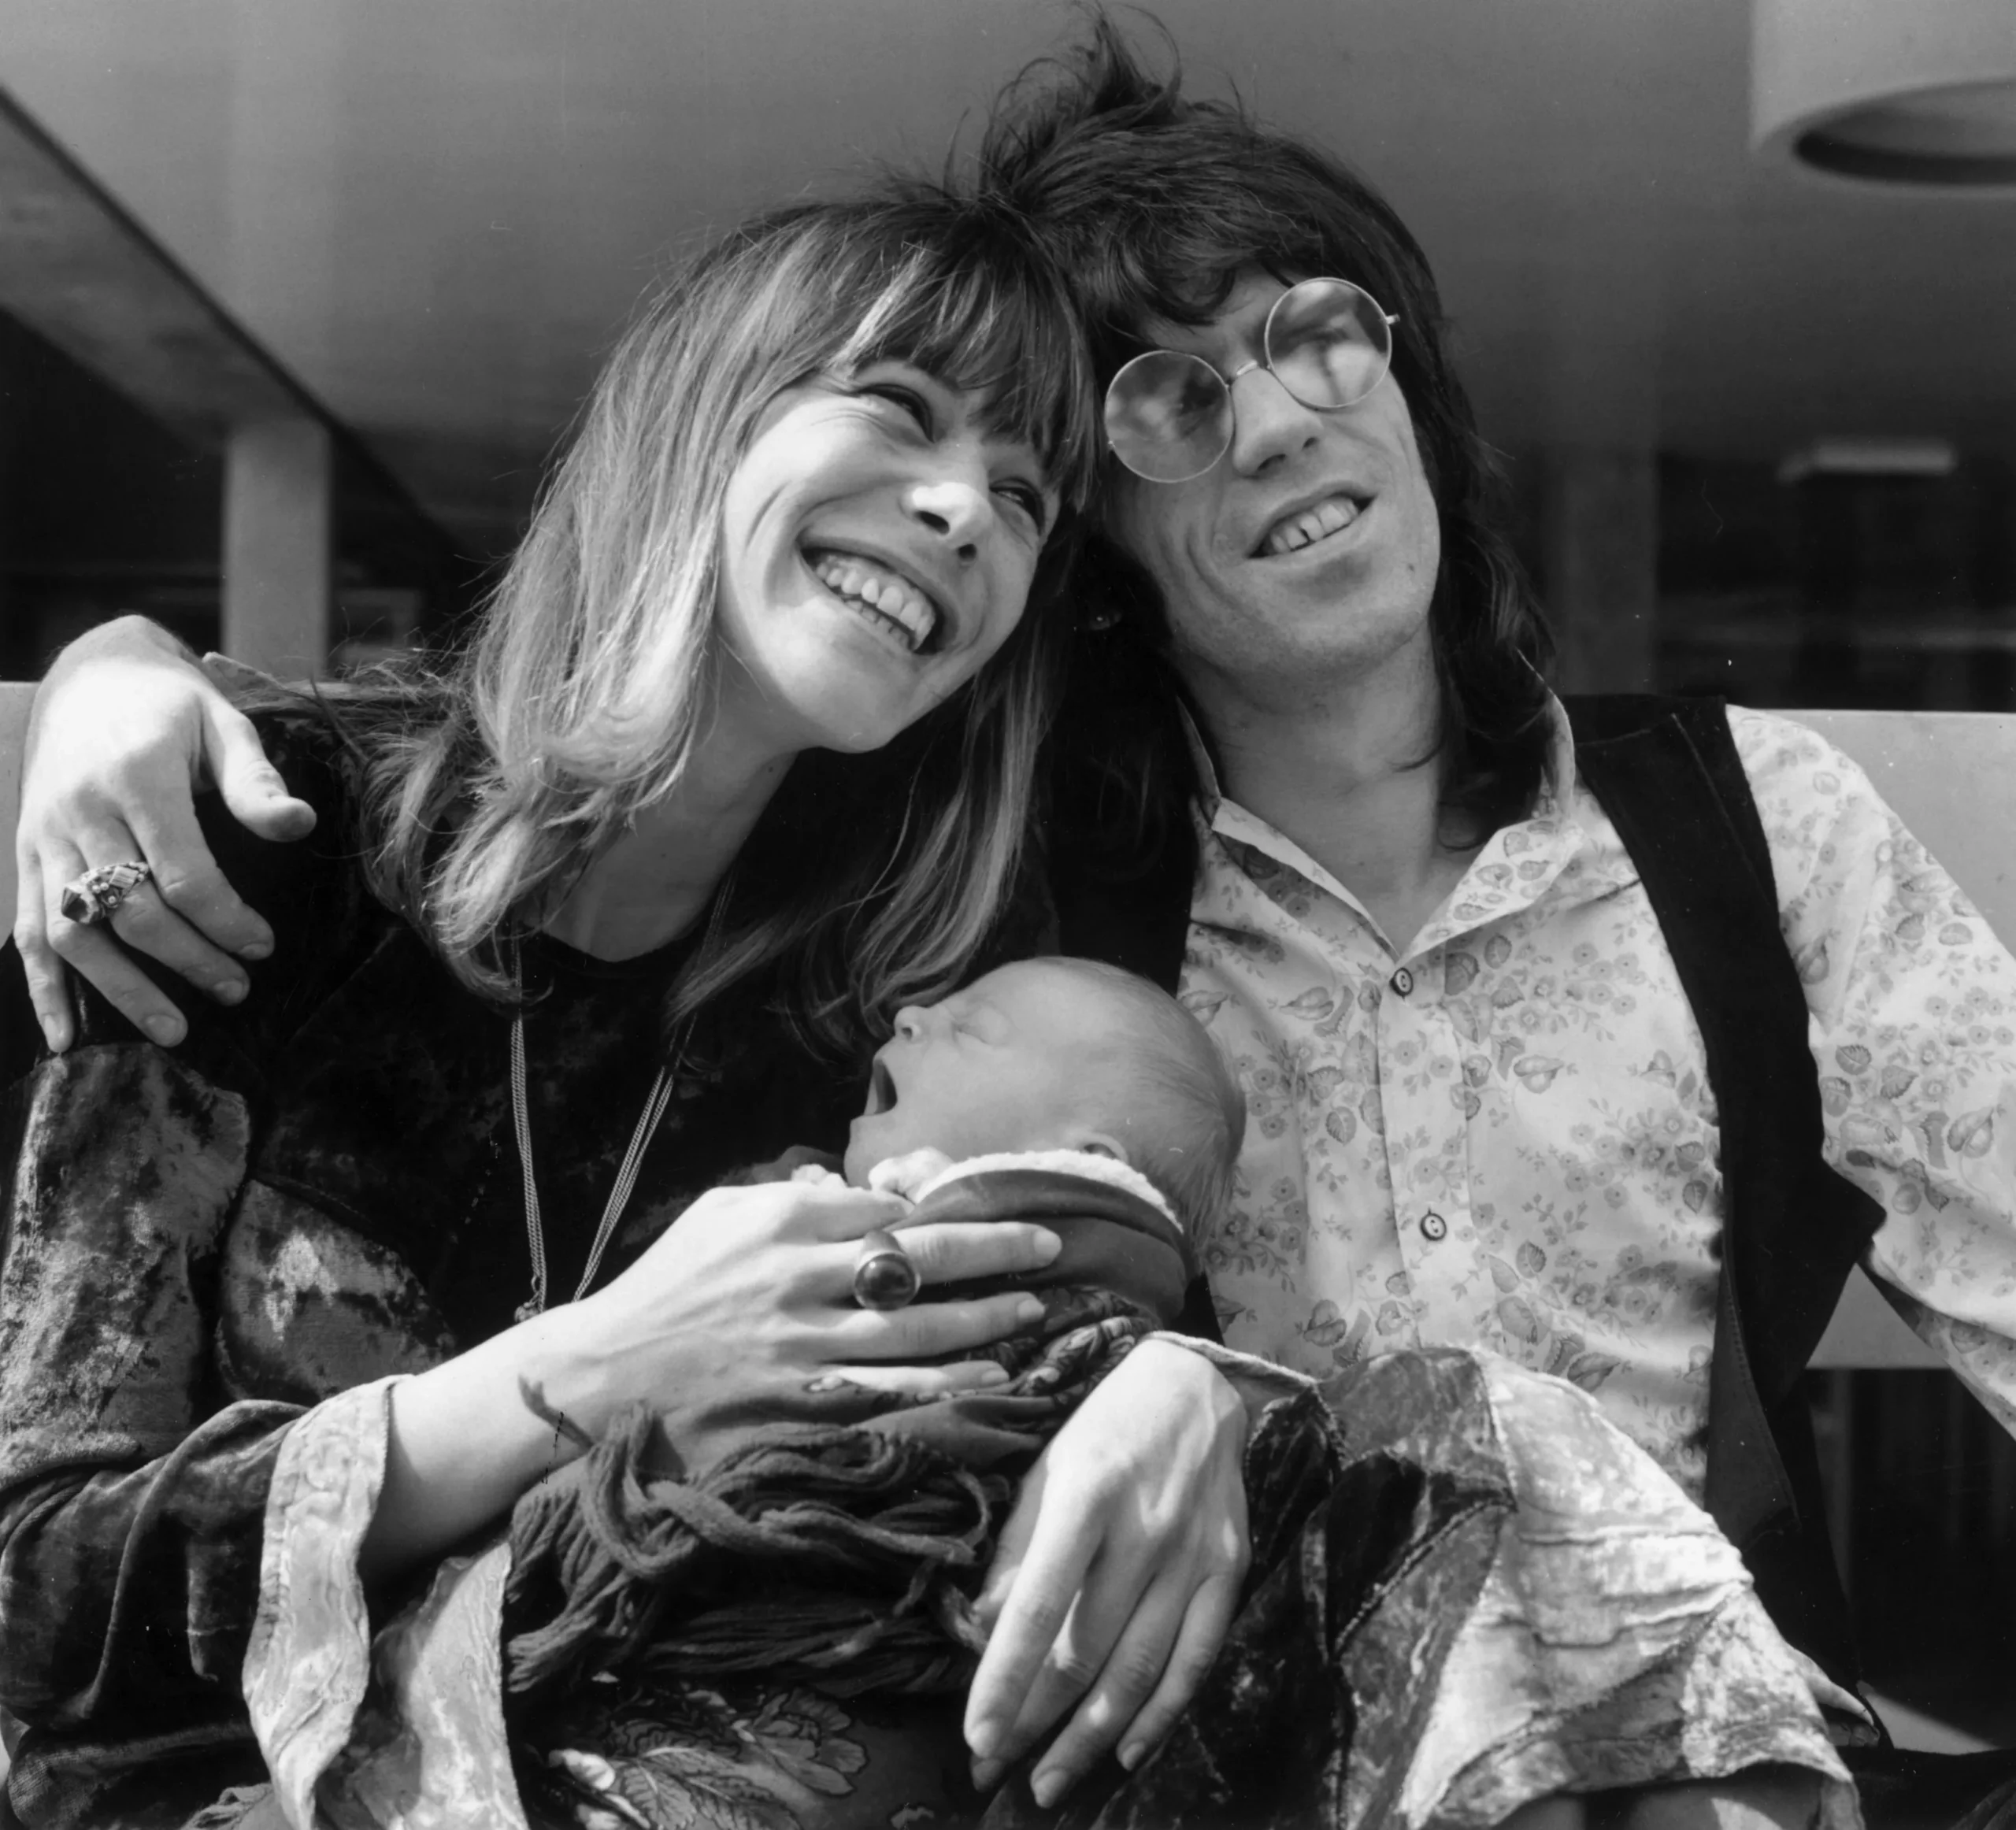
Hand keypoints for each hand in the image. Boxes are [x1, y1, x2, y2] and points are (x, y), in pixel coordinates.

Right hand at [13, 618, 314, 1050]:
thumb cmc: (171, 707)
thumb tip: (299, 826)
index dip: (224, 919)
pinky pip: (28, 931)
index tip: (263, 946)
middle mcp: (80, 812)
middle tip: (238, 989)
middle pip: (129, 910)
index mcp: (134, 777)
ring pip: (73, 931)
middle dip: (187, 960)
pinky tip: (65, 1037)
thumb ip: (255, 781)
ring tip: (174, 1031)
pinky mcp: (26, 856)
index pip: (179, 873)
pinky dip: (43, 989)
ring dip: (122, 988)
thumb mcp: (223, 723)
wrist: (90, 677)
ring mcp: (45, 838)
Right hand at [560, 1175, 1065, 1467]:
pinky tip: (991, 1379)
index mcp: (780, 1221)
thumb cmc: (666, 1289)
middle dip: (993, 1246)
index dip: (943, 1203)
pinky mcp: (799, 1401)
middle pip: (919, 1255)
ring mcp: (802, 1344)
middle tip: (1049, 1241)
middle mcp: (799, 1277)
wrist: (602, 1377)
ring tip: (1033, 1306)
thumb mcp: (718, 1215)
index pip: (883, 1203)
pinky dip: (945, 1387)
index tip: (988, 1205)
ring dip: (983, 1316)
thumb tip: (849, 1189)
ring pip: (915, 1327)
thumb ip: (788, 1196)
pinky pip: (888, 1393)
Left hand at [963, 1340, 1249, 1806]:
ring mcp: (1194, 1554)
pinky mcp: (1231, 1569)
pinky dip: (1161, 1714)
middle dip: (1036, 1722)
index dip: (1005, 1678)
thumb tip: (982, 1629)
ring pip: (1139, 1670)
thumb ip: (1018, 1550)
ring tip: (1049, 1782)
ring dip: (1091, 1737)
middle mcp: (1145, 1529)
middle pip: (1086, 1651)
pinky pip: (1196, 1659)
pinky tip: (1126, 1751)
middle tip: (995, 1771)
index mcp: (1087, 1494)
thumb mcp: (1048, 1469)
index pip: (1039, 1605)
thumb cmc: (1106, 1428)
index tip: (976, 1737)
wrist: (1198, 1386)